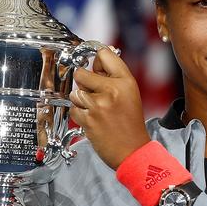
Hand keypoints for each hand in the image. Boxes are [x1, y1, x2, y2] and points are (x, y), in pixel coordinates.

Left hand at [69, 47, 149, 169]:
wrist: (132, 151)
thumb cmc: (131, 124)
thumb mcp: (130, 93)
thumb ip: (114, 75)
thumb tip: (98, 57)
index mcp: (126, 81)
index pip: (104, 54)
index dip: (96, 59)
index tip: (93, 64)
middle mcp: (112, 90)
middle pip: (82, 73)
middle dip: (84, 82)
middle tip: (94, 93)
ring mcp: (99, 105)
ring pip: (75, 92)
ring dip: (81, 100)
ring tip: (95, 109)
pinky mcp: (88, 119)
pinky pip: (73, 108)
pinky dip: (79, 114)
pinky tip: (92, 119)